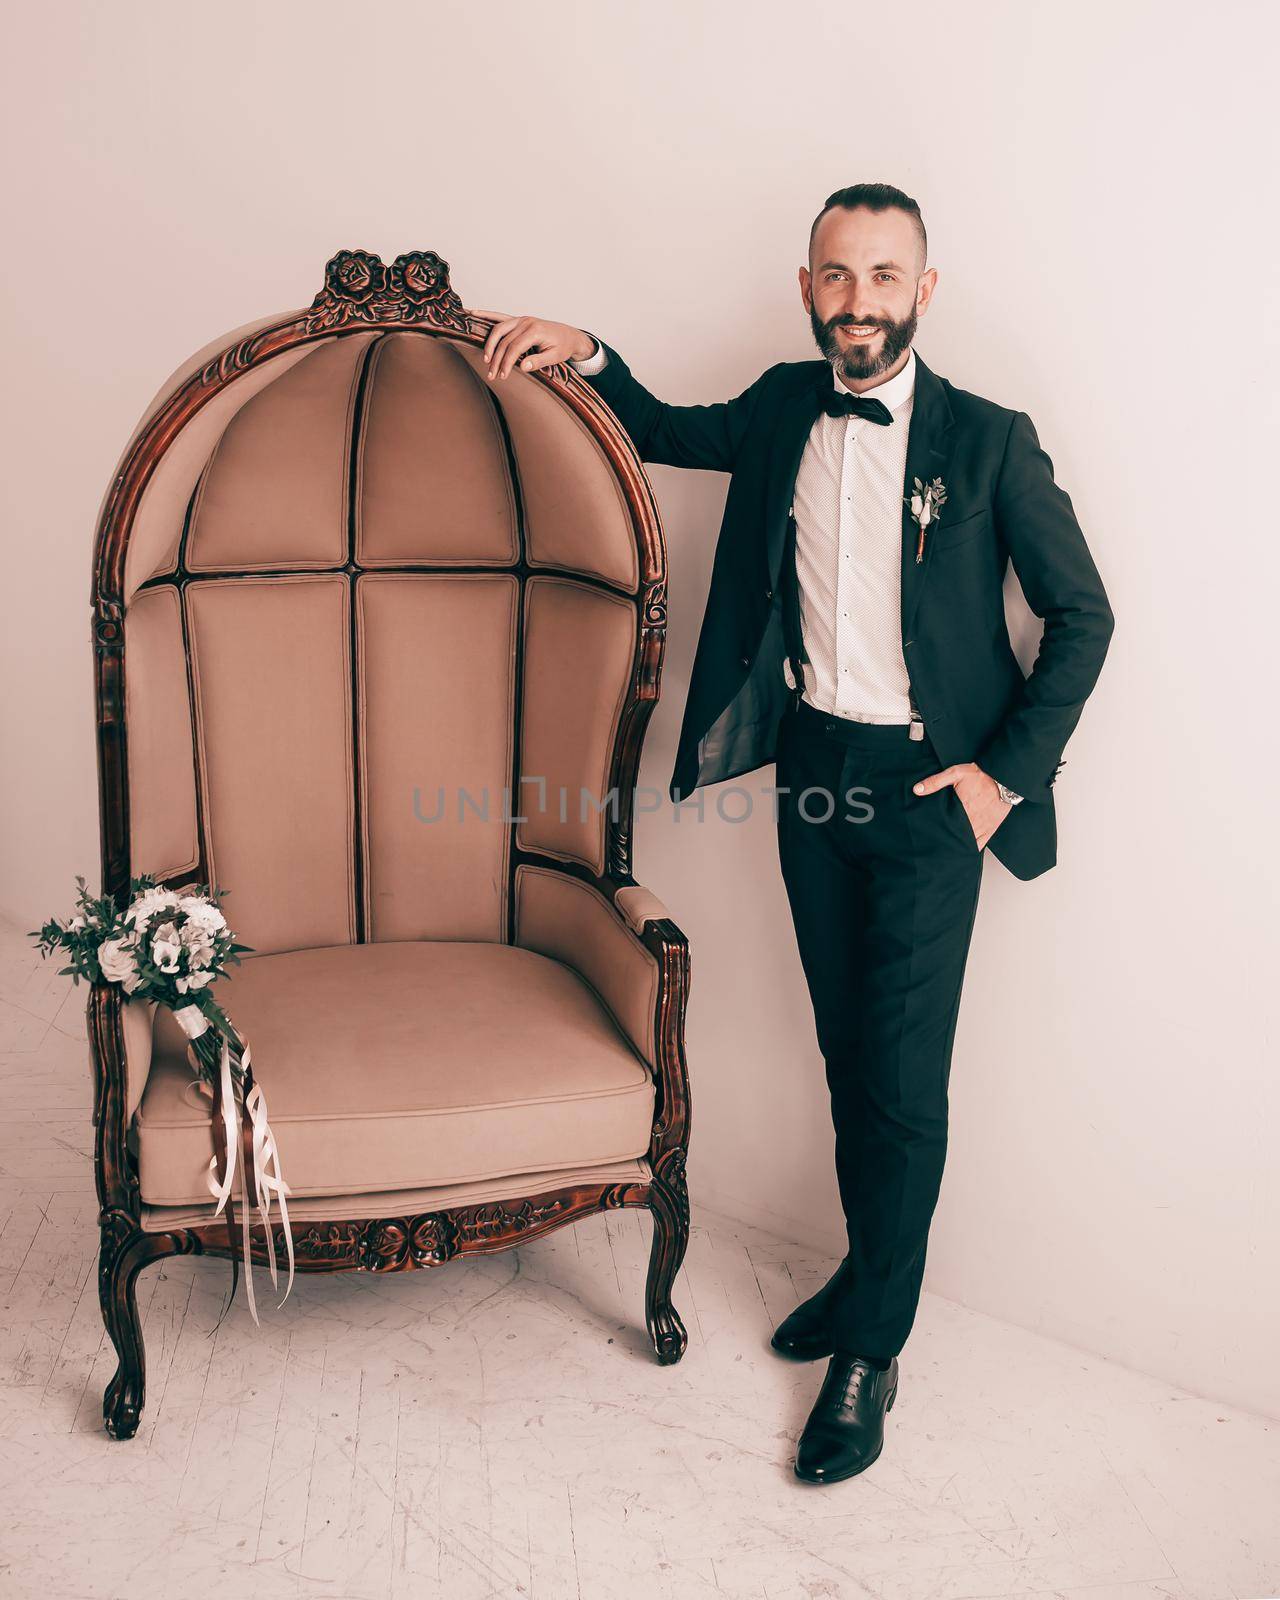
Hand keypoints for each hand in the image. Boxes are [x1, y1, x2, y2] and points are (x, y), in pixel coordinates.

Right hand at [474, 311, 594, 379]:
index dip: (506, 362)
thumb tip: (522, 366)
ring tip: (486, 359)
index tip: (502, 376)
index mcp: (535, 330)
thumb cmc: (563, 347)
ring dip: (489, 344)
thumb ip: (539, 361)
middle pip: (504, 340)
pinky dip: (486, 315)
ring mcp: (521, 319)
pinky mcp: (518, 319)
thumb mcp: (555, 357)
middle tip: (492, 374)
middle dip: (496, 358)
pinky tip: (473, 313)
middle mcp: (526, 322)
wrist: (569, 335)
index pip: (514, 348)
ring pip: (498, 329)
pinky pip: (499, 317)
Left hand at [912, 762, 1010, 848]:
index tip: (928, 835)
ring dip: (957, 845)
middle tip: (935, 844)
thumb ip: (936, 781)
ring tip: (946, 849)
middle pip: (955, 836)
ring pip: (966, 842)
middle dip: (945, 840)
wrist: (1004, 778)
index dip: (936, 832)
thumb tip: (917, 789)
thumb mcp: (956, 773)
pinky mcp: (990, 829)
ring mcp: (982, 826)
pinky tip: (963, 851)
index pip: (945, 826)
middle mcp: (971, 820)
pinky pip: (980, 844)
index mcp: (961, 808)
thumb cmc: (980, 775)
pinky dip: (971, 849)